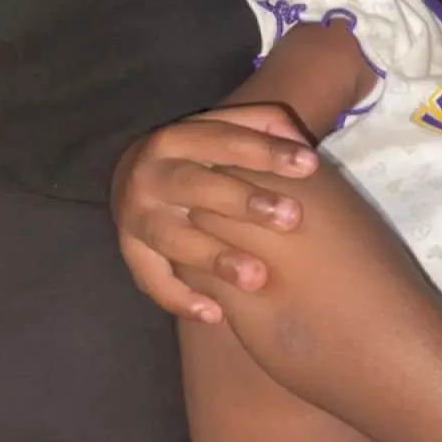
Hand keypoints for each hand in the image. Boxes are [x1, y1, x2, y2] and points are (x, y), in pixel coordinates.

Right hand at [112, 103, 317, 321]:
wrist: (133, 178)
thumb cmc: (200, 156)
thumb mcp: (224, 131)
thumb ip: (264, 126)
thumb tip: (302, 147)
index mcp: (178, 139)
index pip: (225, 139)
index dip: (267, 152)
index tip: (310, 166)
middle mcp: (151, 175)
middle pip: (196, 186)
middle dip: (243, 202)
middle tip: (291, 217)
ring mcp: (138, 216)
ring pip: (173, 237)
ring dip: (214, 257)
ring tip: (257, 278)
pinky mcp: (131, 252)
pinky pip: (152, 279)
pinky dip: (180, 299)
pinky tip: (216, 314)